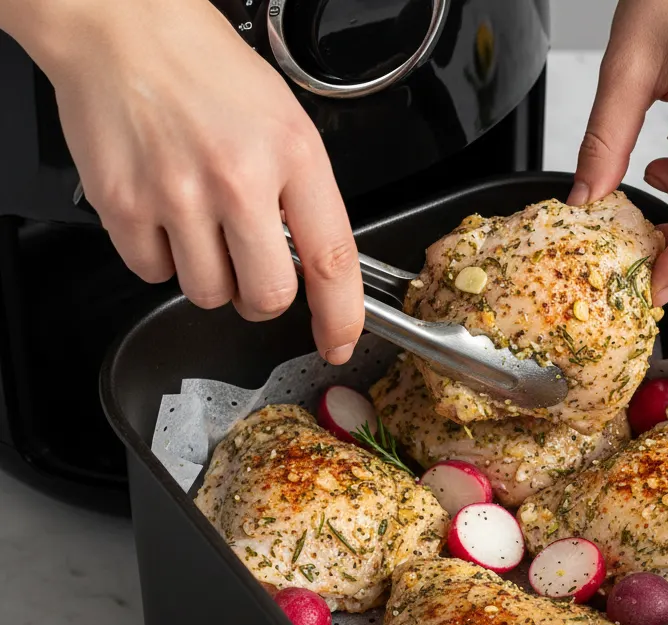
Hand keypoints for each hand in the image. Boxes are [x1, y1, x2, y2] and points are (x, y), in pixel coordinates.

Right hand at [11, 0, 362, 362]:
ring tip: (200, 222)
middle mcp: (237, 178)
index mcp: (292, 154)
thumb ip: (304, 197)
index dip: (340, 317)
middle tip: (250, 266)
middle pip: (267, 297)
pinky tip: (163, 213)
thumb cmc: (206, 68)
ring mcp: (177, 193)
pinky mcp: (123, 203)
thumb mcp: (285, 122)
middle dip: (262, 298)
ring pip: (208, 294)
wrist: (121, 22)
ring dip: (210, 276)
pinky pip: (153, 273)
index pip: (332, 260)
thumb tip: (313, 269)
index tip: (338, 343)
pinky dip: (160, 257)